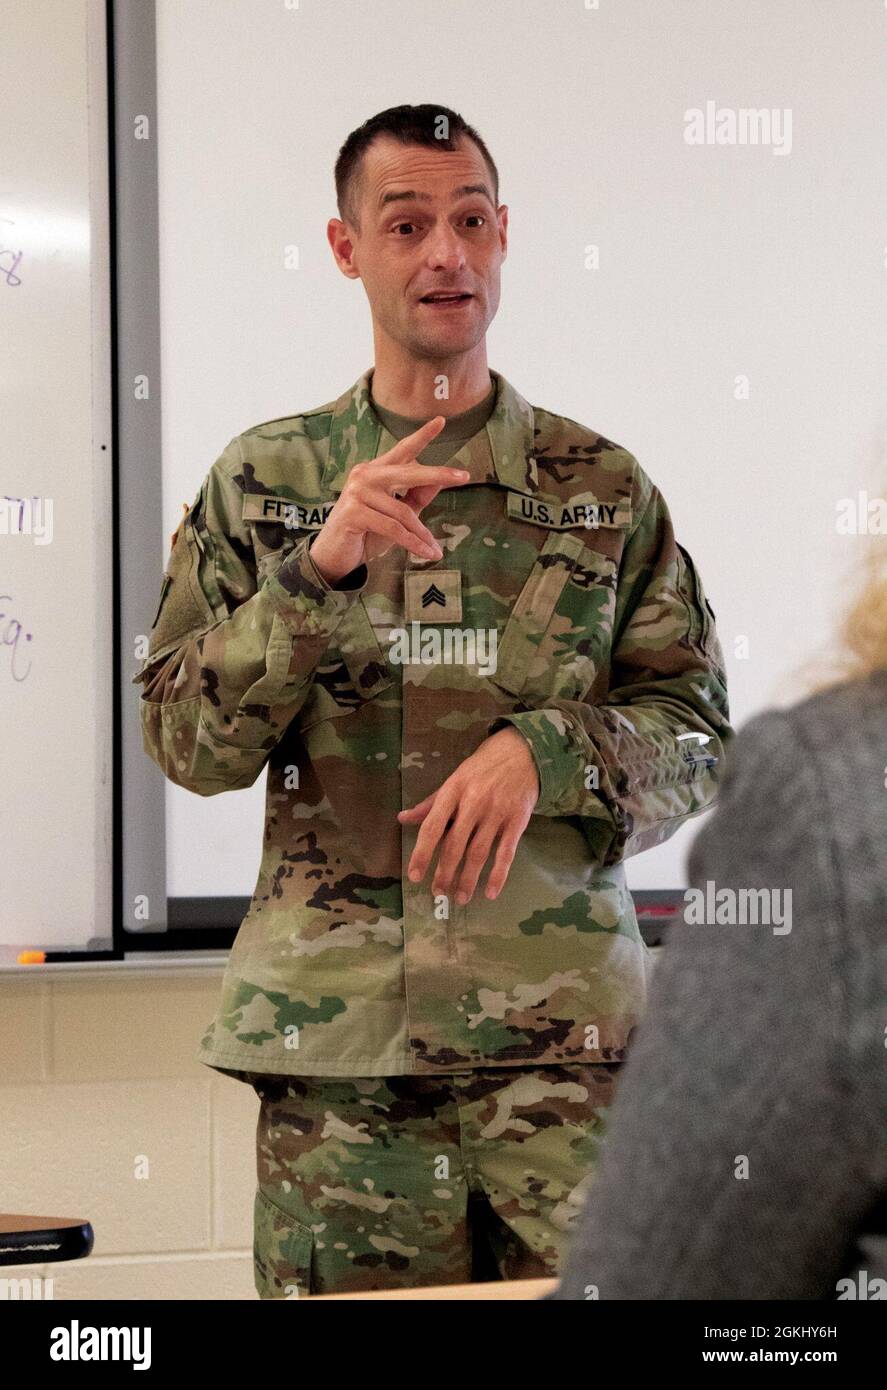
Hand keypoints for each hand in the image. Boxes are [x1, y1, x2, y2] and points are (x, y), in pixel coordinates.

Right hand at [308, 417, 470, 583]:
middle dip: (437, 475)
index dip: (422, 436)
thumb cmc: (366, 533)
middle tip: (464, 476)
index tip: (441, 421)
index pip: (402, 451)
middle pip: (408, 473)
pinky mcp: (353, 513)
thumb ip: (415, 498)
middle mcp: (365, 475)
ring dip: (422, 534)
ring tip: (434, 550)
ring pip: (403, 512)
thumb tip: (439, 483)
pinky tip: (425, 554)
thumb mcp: (396, 515)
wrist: (336, 557)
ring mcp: (357, 492)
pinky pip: (393, 529)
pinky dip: (412, 544)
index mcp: (376, 471)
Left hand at [398, 727, 540, 904]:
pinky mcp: (518, 820)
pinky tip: (491, 892)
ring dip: (468, 879)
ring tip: (461, 898)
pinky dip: (499, 875)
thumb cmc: (482, 767)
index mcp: (453, 790)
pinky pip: (506, 852)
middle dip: (445, 872)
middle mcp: (473, 802)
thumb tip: (403, 818)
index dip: (422, 853)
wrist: (522, 752)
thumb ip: (430, 803)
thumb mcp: (454, 779)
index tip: (414, 875)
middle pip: (455, 844)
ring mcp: (497, 811)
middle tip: (438, 893)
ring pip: (479, 852)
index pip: (432, 827)